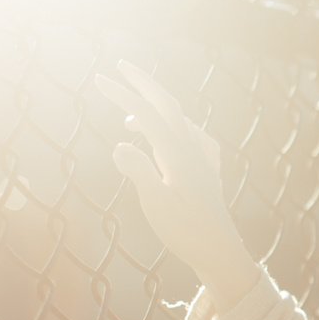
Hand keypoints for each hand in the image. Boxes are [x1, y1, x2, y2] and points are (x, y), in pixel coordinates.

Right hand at [95, 60, 259, 304]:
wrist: (221, 253)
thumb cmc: (186, 231)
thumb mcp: (155, 203)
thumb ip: (138, 170)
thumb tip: (120, 144)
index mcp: (177, 153)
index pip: (147, 113)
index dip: (122, 93)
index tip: (97, 78)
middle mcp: (192, 151)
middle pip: (168, 105)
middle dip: (143, 83)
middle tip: (119, 66)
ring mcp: (203, 162)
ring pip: (180, 121)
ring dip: (155, 109)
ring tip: (131, 120)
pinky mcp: (208, 175)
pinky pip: (195, 139)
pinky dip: (178, 129)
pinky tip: (177, 137)